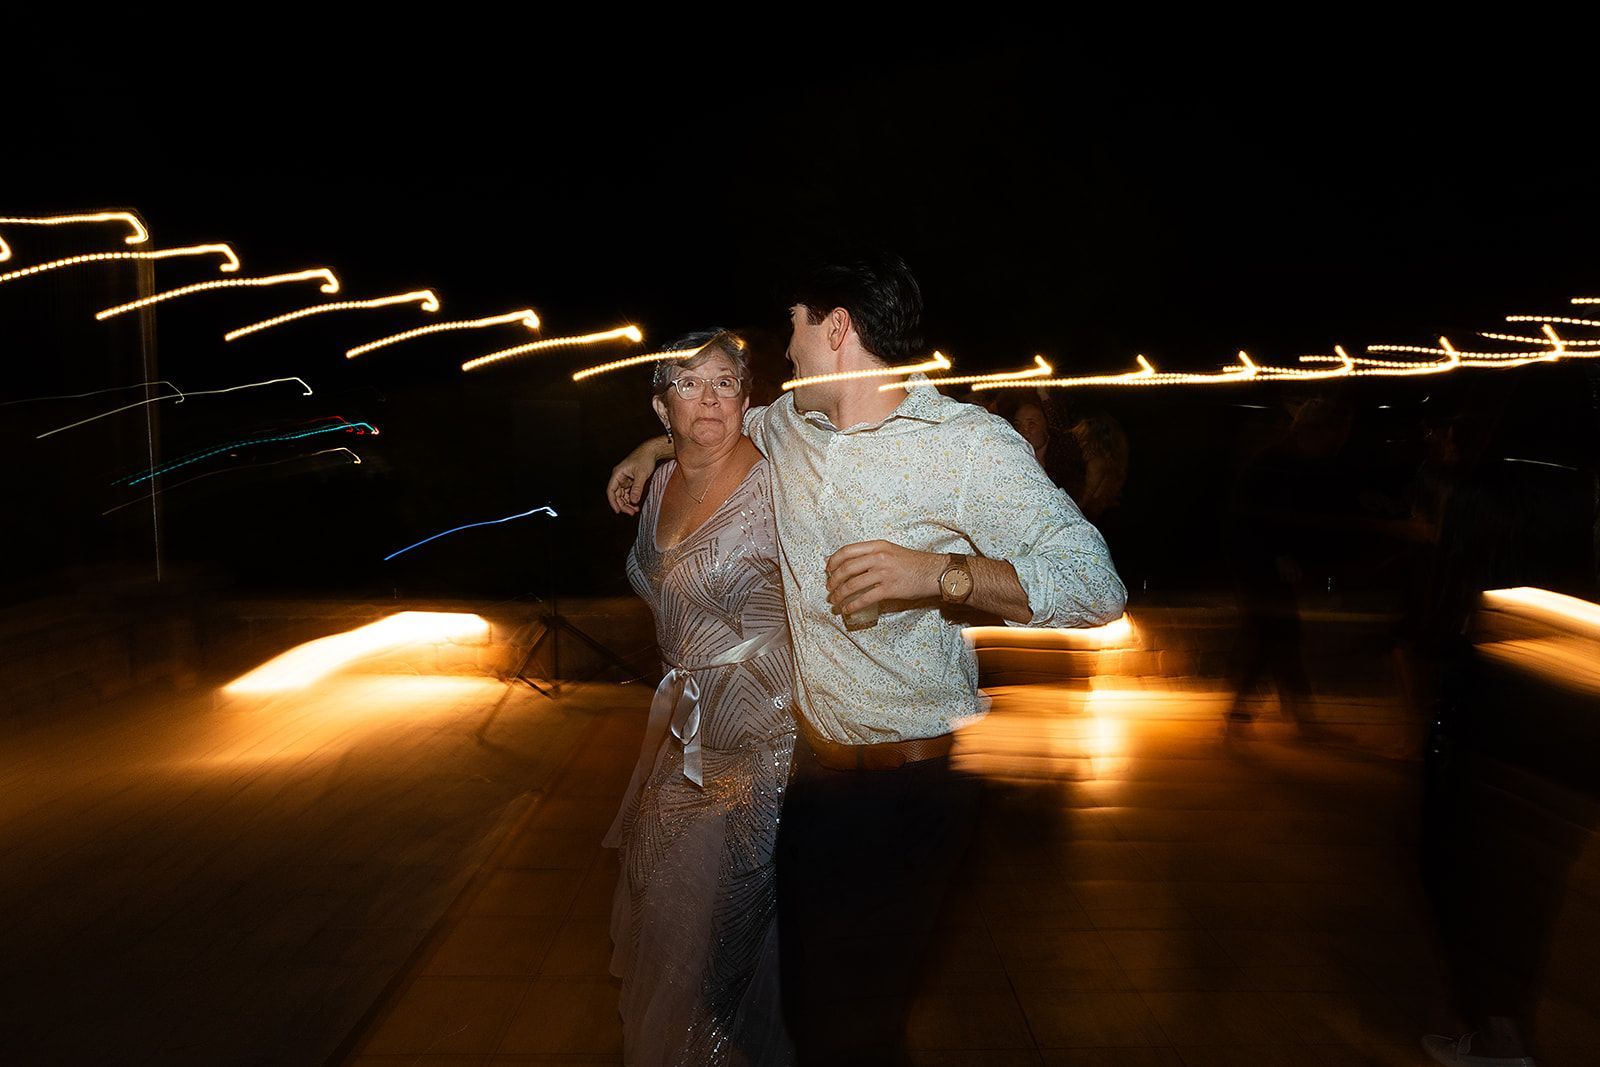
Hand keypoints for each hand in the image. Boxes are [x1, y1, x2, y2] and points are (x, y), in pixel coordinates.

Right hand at [607, 437, 670, 515]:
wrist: (652, 451)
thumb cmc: (645, 459)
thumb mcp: (641, 474)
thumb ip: (637, 488)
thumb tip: (633, 501)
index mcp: (617, 474)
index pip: (611, 490)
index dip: (613, 502)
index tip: (617, 511)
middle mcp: (619, 477)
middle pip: (616, 495)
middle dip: (622, 505)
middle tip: (631, 513)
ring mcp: (624, 480)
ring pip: (622, 495)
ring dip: (627, 503)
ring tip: (635, 511)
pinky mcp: (630, 481)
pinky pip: (628, 493)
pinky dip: (631, 499)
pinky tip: (636, 505)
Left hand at [825, 540, 944, 615]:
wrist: (933, 572)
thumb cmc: (912, 563)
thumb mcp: (889, 551)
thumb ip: (870, 554)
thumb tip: (846, 562)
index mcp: (877, 546)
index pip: (847, 551)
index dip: (833, 562)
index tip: (828, 571)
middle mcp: (879, 557)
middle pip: (846, 569)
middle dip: (833, 581)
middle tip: (829, 590)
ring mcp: (884, 573)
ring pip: (852, 585)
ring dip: (840, 595)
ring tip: (835, 602)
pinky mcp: (889, 589)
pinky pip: (865, 598)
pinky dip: (853, 605)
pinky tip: (848, 610)